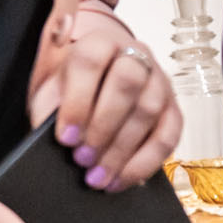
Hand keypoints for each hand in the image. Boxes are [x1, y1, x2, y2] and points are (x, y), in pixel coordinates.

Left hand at [35, 12, 177, 190]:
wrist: (99, 82)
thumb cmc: (73, 88)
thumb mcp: (52, 91)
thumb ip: (48, 109)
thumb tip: (54, 142)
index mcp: (99, 44)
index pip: (91, 62)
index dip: (78, 101)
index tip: (65, 137)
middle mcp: (135, 56)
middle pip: (127, 83)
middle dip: (103, 126)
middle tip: (82, 159)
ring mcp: (159, 82)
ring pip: (148, 111)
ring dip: (121, 149)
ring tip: (98, 176)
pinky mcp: (174, 109)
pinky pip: (168, 137)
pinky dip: (144, 163)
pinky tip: (122, 179)